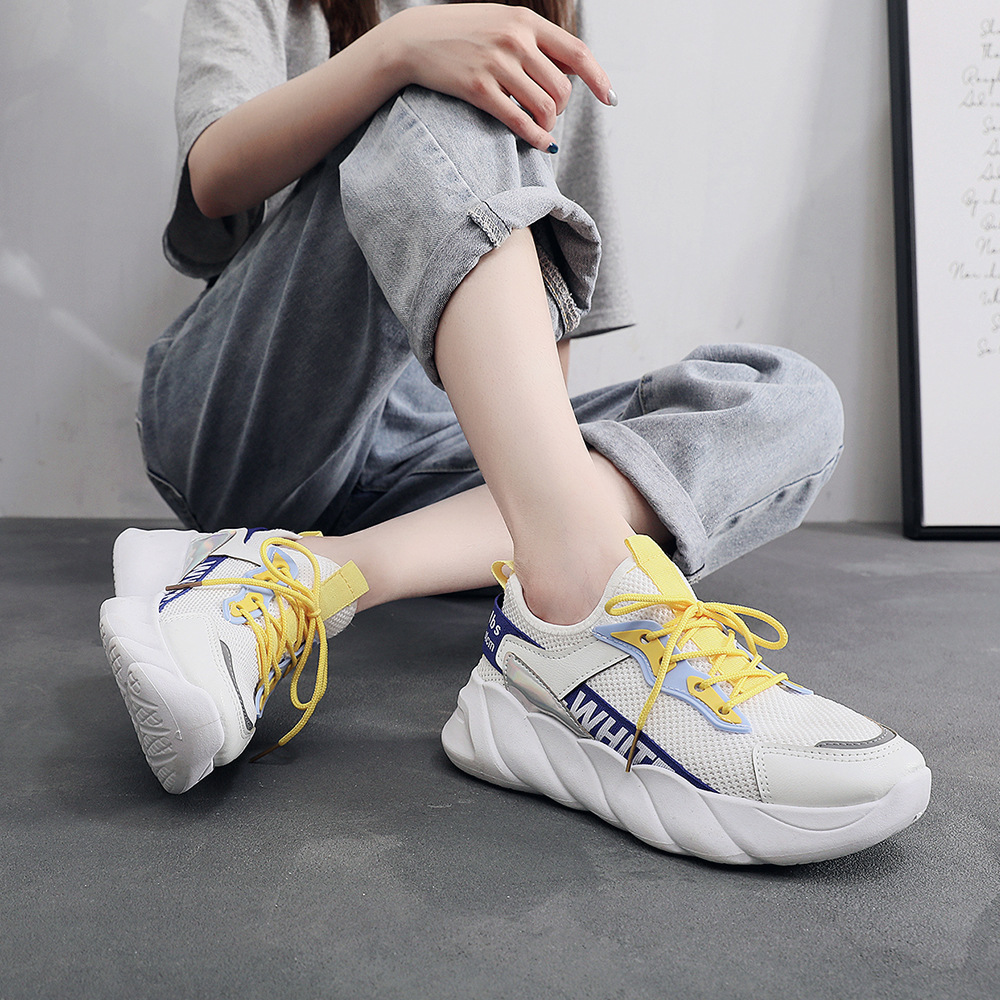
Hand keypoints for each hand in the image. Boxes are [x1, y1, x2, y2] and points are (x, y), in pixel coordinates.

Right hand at [384, 3, 615, 151]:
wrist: (414, 39)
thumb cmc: (463, 33)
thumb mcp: (502, 23)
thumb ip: (535, 42)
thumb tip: (572, 71)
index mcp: (525, 21)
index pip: (577, 53)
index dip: (599, 80)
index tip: (610, 99)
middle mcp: (515, 40)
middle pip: (563, 88)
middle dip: (562, 108)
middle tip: (549, 114)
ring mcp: (497, 64)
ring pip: (545, 107)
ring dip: (548, 124)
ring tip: (540, 127)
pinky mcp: (479, 88)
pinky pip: (519, 121)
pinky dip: (535, 137)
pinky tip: (540, 143)